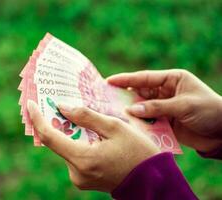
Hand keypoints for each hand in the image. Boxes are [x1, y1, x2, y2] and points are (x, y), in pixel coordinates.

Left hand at [27, 100, 159, 191]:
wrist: (152, 181)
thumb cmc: (138, 152)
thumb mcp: (115, 127)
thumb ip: (87, 116)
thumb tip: (63, 107)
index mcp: (83, 158)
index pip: (50, 136)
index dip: (38, 119)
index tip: (30, 104)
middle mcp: (76, 172)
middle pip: (57, 142)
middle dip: (55, 122)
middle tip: (55, 102)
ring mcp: (79, 178)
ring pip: (66, 148)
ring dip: (67, 132)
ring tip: (74, 114)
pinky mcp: (83, 179)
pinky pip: (74, 156)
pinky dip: (76, 142)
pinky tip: (85, 131)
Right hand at [107, 69, 221, 152]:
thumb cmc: (209, 111)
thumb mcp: (183, 105)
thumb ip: (157, 107)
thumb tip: (131, 109)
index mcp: (172, 79)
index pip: (144, 77)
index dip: (126, 79)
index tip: (109, 81)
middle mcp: (166, 92)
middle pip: (140, 93)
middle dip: (124, 96)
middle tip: (105, 98)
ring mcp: (164, 107)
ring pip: (142, 108)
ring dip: (130, 111)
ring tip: (112, 113)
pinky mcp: (165, 122)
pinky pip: (148, 121)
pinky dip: (139, 124)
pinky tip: (128, 126)